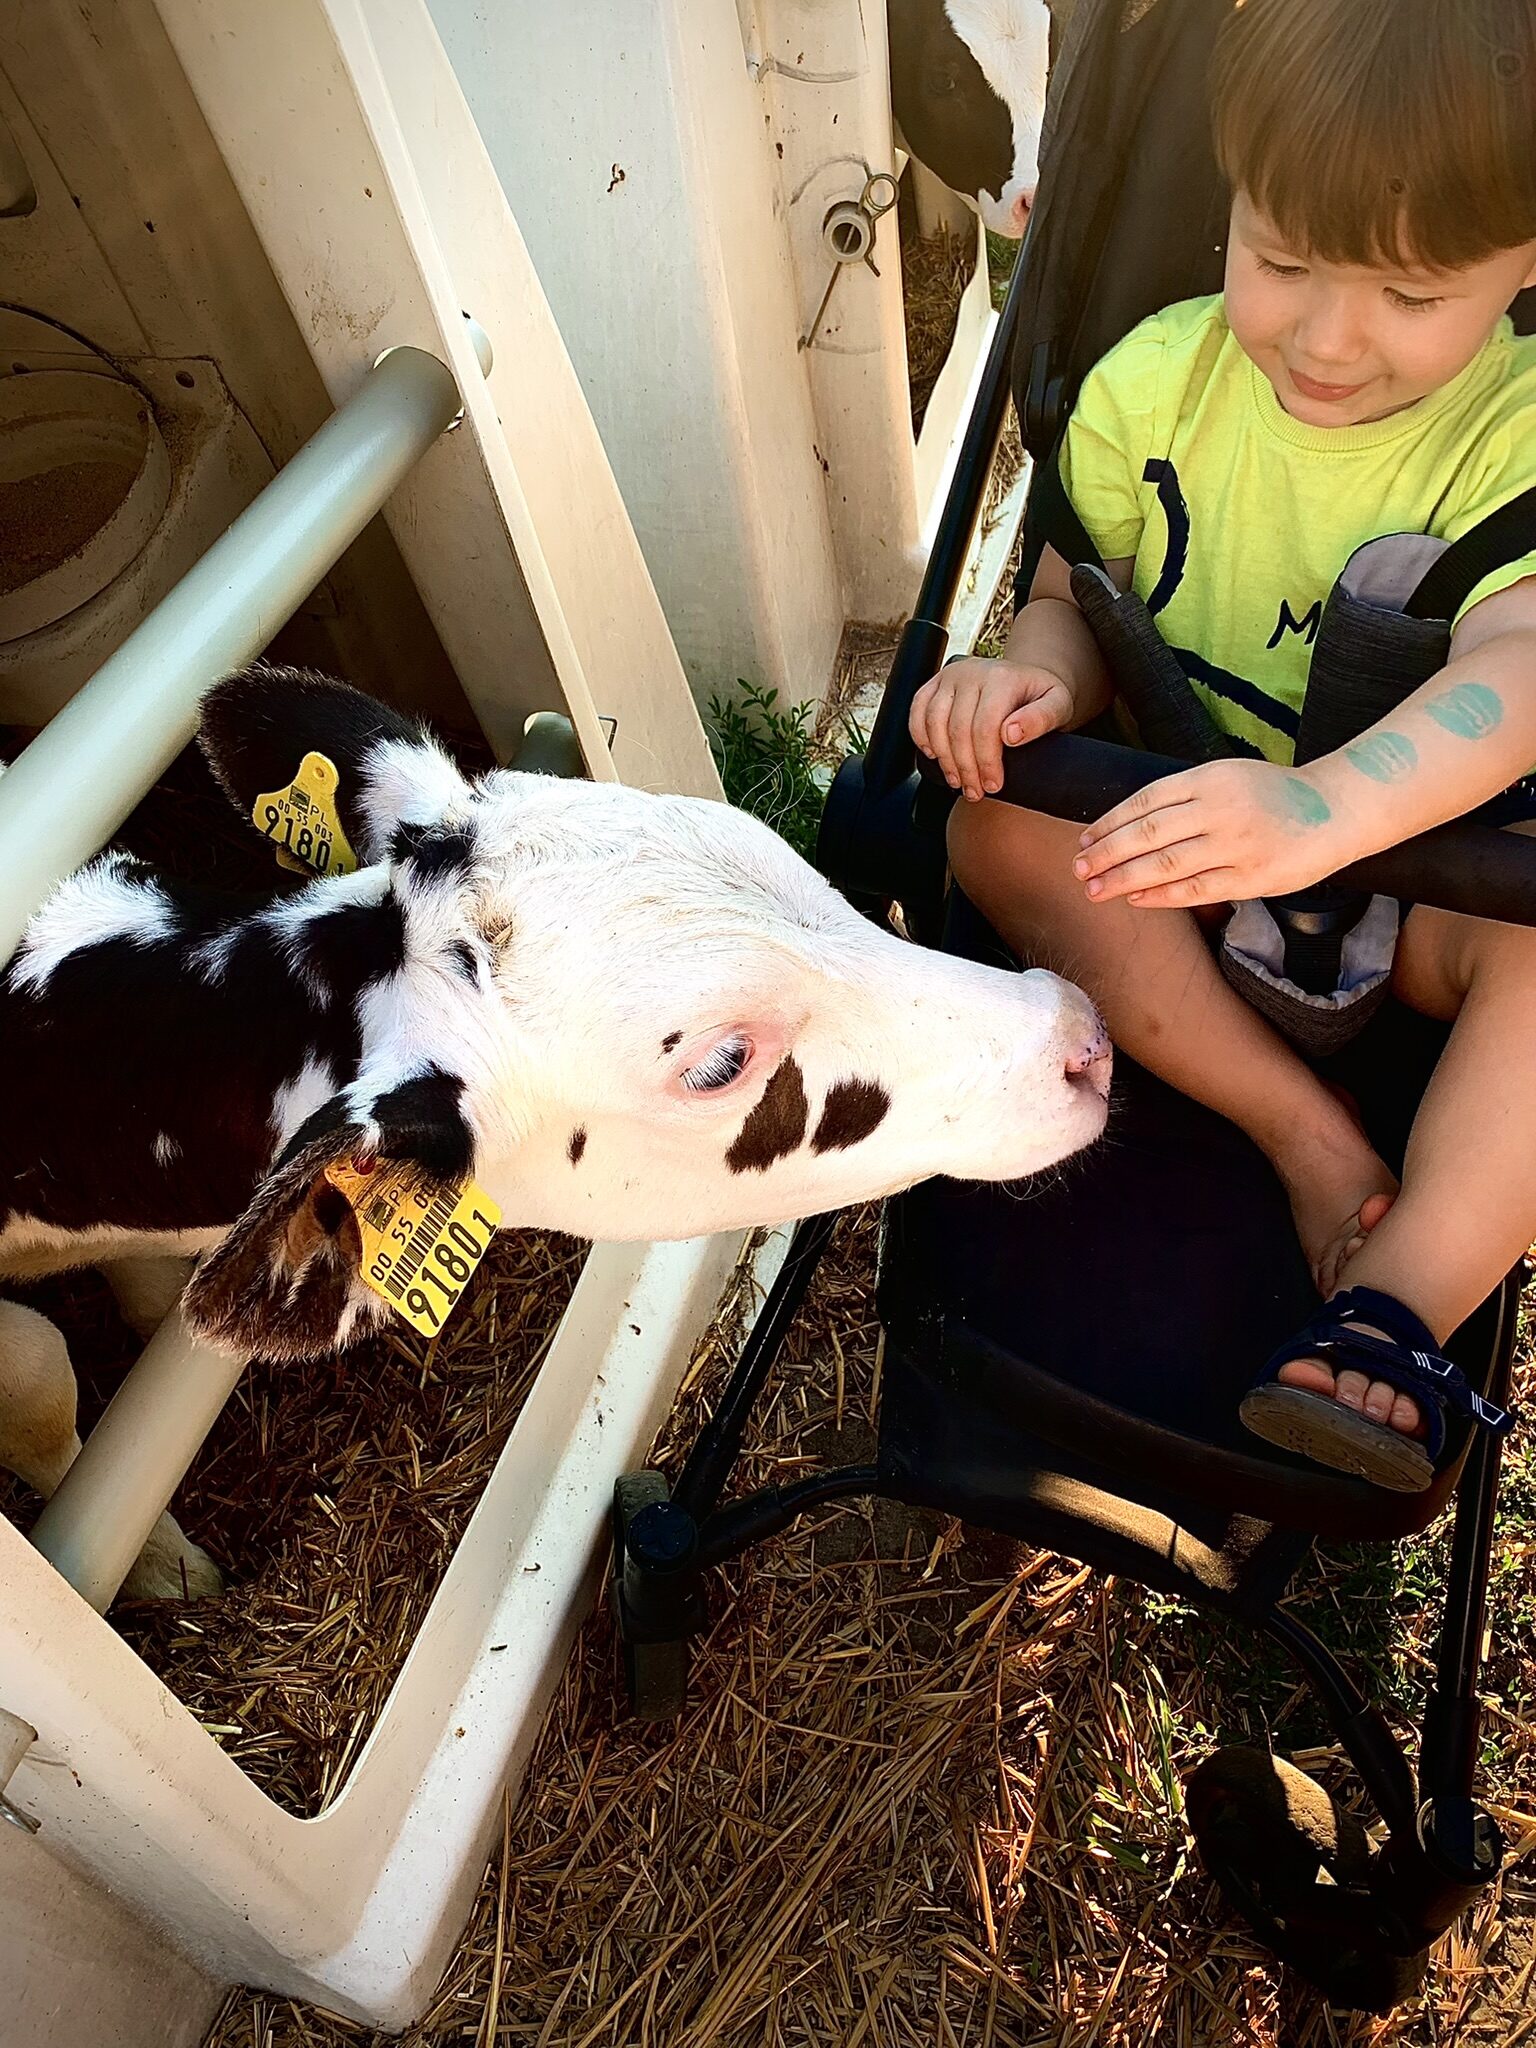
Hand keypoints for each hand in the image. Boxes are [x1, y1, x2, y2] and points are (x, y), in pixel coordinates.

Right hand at [909, 658, 1073, 802]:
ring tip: (957, 780)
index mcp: (1002, 677)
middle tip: (975, 791)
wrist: (1023, 678)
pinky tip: (934, 755)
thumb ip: (1042, 719)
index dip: (987, 761)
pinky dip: (920, 737)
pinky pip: (917, 710)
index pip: (986, 726)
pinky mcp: (935, 682)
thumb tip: (1011, 734)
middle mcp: (973, 672)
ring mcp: (950, 675)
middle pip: (958, 729)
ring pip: (934, 723)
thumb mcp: (1058, 705)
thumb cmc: (1040, 697)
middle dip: (966, 768)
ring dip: (944, 759)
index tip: (993, 784)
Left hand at [1072, 758, 1344, 907]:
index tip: (1084, 839)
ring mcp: (1235, 845)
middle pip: (1147, 834)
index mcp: (1209, 779)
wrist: (1336, 809)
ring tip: (1095, 889)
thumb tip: (1128, 823)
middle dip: (1106, 854)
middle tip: (1078, 869)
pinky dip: (1160, 896)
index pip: (1144, 801)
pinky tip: (1136, 899)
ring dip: (1123, 879)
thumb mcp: (1227, 776)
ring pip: (1165, 865)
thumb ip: (1184, 796)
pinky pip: (1195, 890)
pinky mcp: (1251, 877)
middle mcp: (1219, 810)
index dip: (1109, 823)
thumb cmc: (1273, 794)